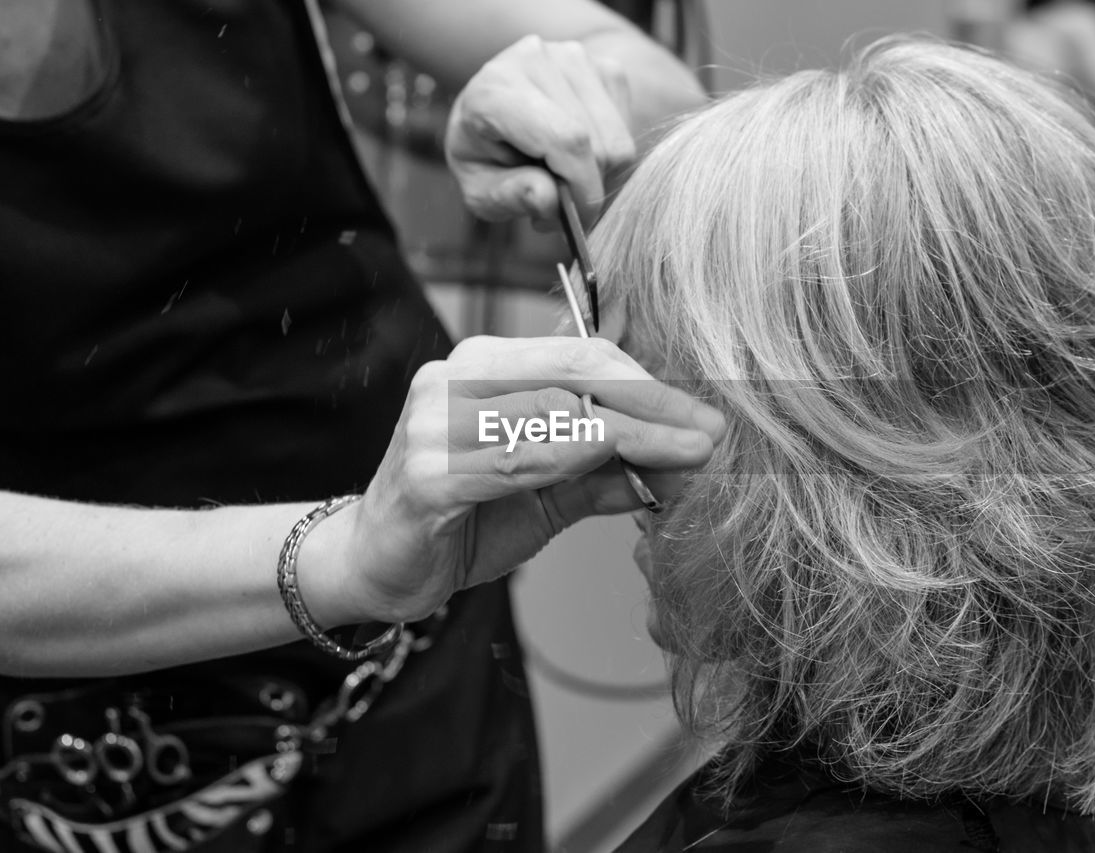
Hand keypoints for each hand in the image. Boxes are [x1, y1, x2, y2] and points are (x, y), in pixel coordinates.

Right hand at [317, 335, 724, 625]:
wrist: (374, 563)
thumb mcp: (546, 491)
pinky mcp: (428, 473)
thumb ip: (605, 472)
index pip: (582, 354)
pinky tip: (627, 474)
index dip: (650, 384)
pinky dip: (580, 465)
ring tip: (687, 457)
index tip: (703, 416)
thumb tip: (679, 465)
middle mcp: (455, 377)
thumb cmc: (460, 518)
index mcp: (483, 366)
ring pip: (556, 412)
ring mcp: (437, 422)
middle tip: (710, 432)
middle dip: (653, 404)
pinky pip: (520, 461)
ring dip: (634, 437)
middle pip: (575, 371)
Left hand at [444, 35, 635, 225]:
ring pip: (619, 141)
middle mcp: (535, 60)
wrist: (491, 110)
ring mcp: (574, 56)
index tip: (580, 222)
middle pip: (598, 144)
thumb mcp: (480, 190)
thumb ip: (512, 196)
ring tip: (565, 178)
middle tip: (562, 204)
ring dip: (601, 174)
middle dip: (589, 188)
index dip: (583, 189)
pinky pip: (627, 129)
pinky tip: (578, 154)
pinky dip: (610, 155)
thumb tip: (552, 200)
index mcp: (495, 90)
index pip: (565, 139)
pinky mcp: (603, 65)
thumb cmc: (483, 156)